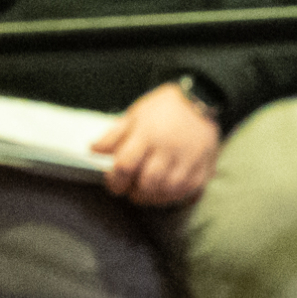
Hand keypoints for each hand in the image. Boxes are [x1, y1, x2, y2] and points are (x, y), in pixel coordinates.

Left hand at [91, 81, 221, 205]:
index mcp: (147, 134)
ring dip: (153, 197)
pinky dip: (174, 196)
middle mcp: (168, 148)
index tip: (114, 182)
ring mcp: (188, 159)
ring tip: (147, 192)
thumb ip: (114, 135)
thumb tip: (94, 150)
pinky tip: (165, 191)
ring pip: (168, 190)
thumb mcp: (135, 115)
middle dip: (134, 192)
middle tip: (131, 189)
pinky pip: (188, 190)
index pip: (125, 165)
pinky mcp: (203, 167)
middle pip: (147, 182)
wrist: (200, 101)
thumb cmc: (164, 108)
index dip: (114, 180)